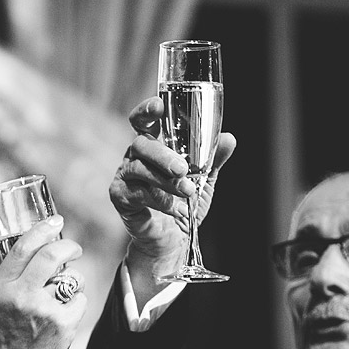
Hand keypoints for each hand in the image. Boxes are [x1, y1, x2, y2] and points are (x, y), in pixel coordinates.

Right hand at [0, 216, 86, 348]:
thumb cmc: (4, 341)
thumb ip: (8, 277)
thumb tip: (28, 244)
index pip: (22, 247)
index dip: (42, 229)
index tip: (55, 221)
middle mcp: (19, 295)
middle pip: (51, 255)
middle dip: (68, 247)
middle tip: (74, 250)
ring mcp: (42, 309)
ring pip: (71, 279)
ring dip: (73, 284)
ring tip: (62, 300)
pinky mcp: (62, 323)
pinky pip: (80, 301)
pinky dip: (76, 307)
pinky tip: (64, 320)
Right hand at [111, 97, 235, 270]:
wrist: (172, 242)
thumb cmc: (183, 206)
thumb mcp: (203, 182)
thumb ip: (213, 160)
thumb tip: (229, 139)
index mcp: (153, 146)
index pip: (144, 120)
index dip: (148, 110)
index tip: (159, 107)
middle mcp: (135, 157)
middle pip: (141, 144)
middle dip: (162, 155)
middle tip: (182, 169)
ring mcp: (125, 176)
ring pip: (139, 169)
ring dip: (165, 181)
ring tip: (187, 192)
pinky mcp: (119, 196)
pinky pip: (137, 193)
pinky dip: (159, 200)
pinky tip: (175, 208)